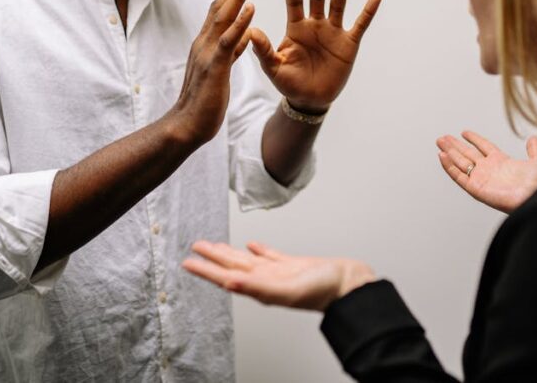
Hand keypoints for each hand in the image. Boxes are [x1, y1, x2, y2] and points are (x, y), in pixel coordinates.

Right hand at [165, 0, 255, 145]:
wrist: (186, 126)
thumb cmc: (204, 101)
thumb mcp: (220, 70)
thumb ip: (230, 52)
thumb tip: (243, 36)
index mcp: (206, 44)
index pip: (219, 11)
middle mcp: (203, 43)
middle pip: (220, 6)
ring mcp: (207, 53)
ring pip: (222, 17)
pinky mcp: (214, 67)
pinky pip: (228, 41)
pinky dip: (239, 23)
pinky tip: (251, 8)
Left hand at [183, 240, 376, 311]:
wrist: (349, 285)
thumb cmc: (324, 291)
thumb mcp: (287, 290)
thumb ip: (257, 287)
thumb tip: (229, 282)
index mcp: (261, 286)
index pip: (226, 276)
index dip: (206, 270)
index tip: (188, 262)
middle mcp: (266, 280)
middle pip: (233, 266)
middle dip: (213, 257)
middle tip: (196, 247)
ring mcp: (279, 272)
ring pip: (248, 260)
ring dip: (231, 253)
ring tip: (216, 245)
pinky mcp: (293, 265)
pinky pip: (270, 256)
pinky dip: (259, 250)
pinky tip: (253, 245)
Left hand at [249, 0, 381, 112]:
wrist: (310, 100)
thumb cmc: (289, 83)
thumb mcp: (274, 67)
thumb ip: (264, 49)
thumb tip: (250, 30)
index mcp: (296, 27)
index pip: (294, 0)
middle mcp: (315, 24)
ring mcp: (333, 32)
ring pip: (338, 3)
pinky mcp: (349, 43)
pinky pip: (360, 24)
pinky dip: (368, 10)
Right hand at [437, 131, 536, 212]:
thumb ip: (533, 149)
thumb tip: (533, 138)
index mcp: (501, 162)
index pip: (483, 147)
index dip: (474, 139)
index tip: (464, 132)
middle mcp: (489, 169)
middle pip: (467, 154)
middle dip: (455, 145)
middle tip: (443, 138)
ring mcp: (481, 178)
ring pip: (460, 163)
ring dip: (449, 152)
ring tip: (439, 142)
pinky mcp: (476, 188)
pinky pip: (459, 176)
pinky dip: (449, 167)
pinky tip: (442, 156)